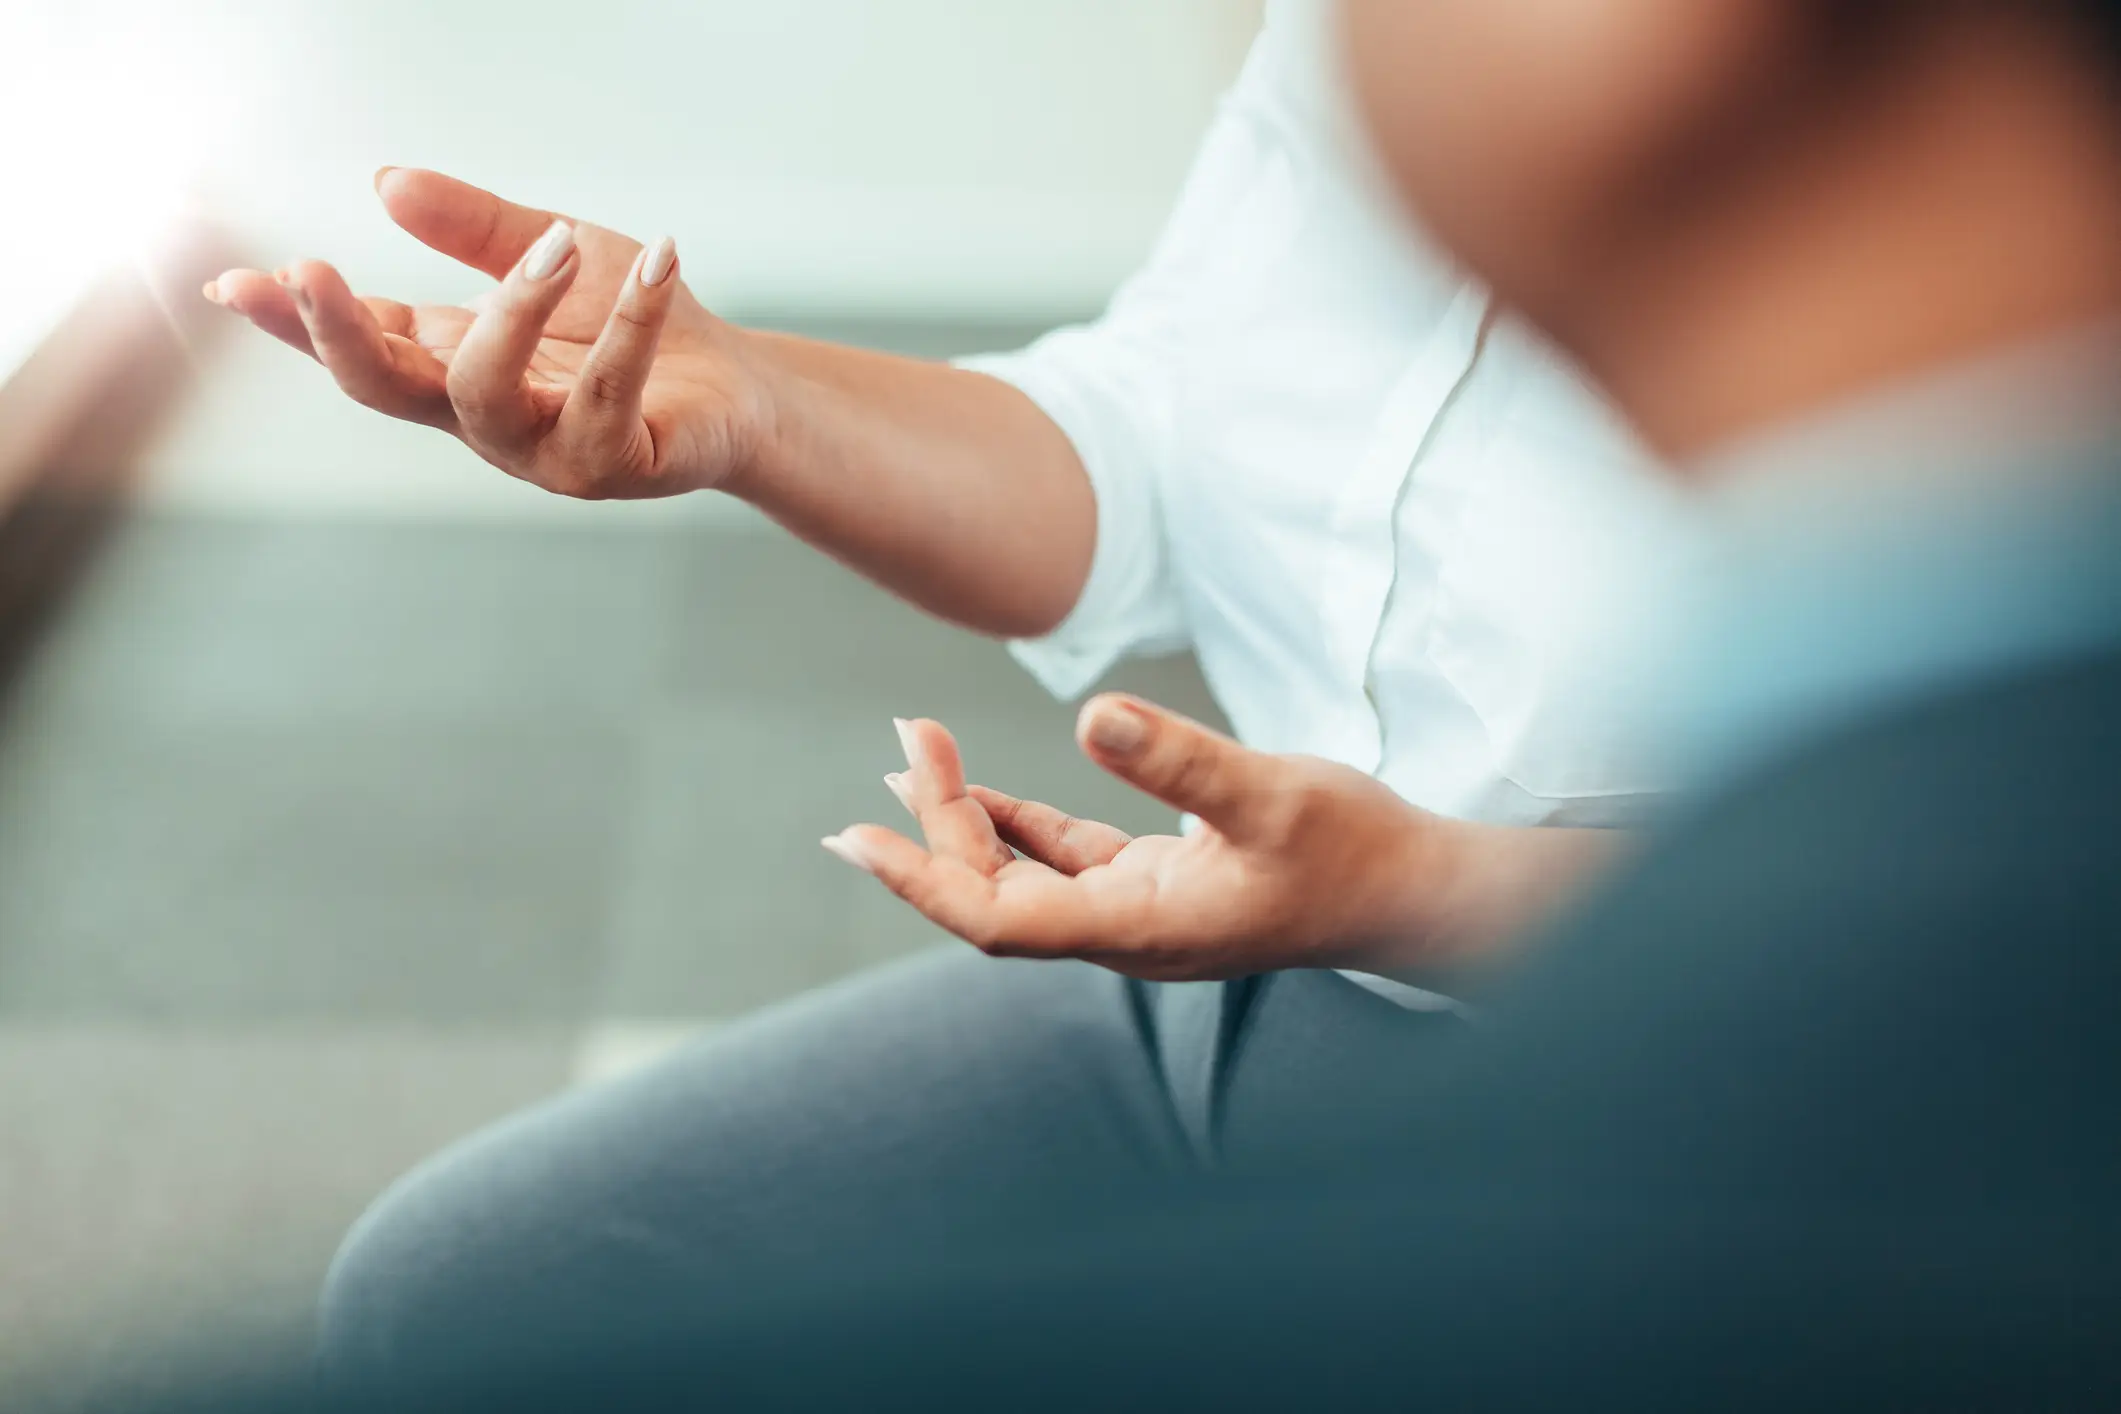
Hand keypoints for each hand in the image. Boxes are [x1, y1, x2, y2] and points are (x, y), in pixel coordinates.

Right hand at [203, 167, 770, 498]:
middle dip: (342, 335)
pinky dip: (633, 322)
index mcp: (454, 366)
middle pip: (387, 390)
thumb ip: (476, 228)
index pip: (361, 345)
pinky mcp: (615, 463)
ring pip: (484, 394)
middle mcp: (485, 418)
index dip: (297, 318)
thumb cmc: (633, 325)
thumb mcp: (553, 256)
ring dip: (512, 310)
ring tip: (556, 245)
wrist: (733, 388)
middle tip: (314, 272)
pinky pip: (608, 394)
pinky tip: (658, 259)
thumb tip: (387, 181)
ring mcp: (544, 452)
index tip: (233, 284)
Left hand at [821, 697, 1480, 981]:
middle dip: (936, 824)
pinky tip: (984, 790)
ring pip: (1024, 877)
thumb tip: (1092, 712)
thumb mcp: (1270, 792)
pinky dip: (1019, 825)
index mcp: (1138, 926)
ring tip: (912, 760)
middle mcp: (1125, 931)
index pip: (994, 918)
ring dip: (966, 824)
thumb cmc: (1356, 852)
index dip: (920, 879)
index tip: (859, 834)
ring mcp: (1141, 912)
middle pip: (994, 893)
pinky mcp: (1163, 886)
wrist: (1418, 897)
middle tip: (907, 735)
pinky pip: (1066, 861)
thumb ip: (1180, 758)